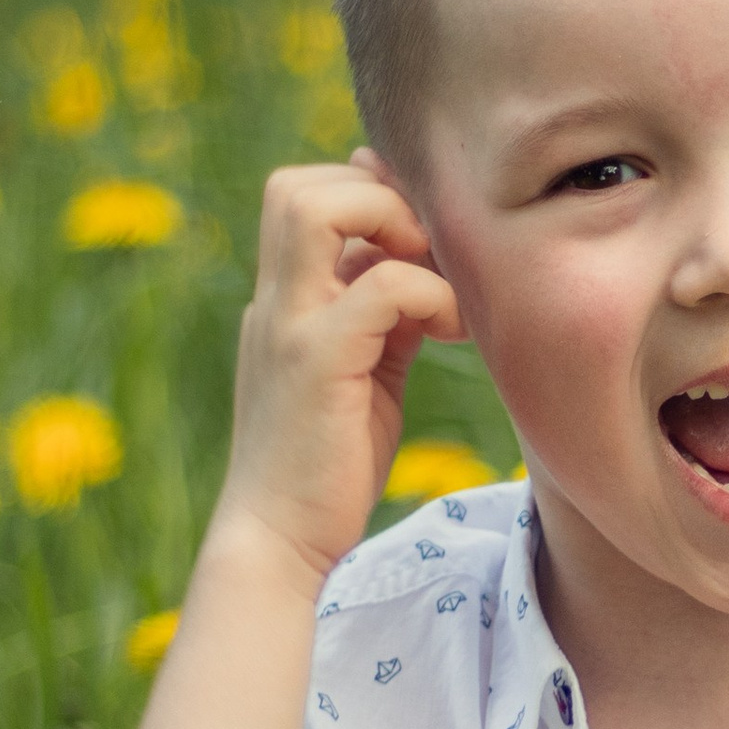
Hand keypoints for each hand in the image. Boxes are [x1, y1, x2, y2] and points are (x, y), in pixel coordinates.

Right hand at [215, 162, 463, 586]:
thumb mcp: (366, 371)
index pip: (308, 197)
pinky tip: (452, 332)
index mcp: (284, 300)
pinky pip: (379, 285)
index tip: (426, 249)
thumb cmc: (327, 468)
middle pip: (298, 185)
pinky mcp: (316, 362)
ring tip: (436, 283)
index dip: (372, 198)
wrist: (279, 544)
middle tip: (430, 258)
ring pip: (315, 206)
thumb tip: (432, 269)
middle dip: (378, 196)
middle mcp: (276, 302)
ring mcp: (288, 326)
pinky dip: (430, 293)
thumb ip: (386, 314)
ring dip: (392, 223)